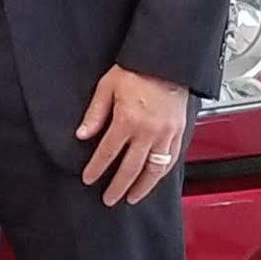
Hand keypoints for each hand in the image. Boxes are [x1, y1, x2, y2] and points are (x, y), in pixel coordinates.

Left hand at [77, 66, 188, 205]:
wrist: (165, 60)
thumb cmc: (136, 69)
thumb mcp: (106, 87)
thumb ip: (94, 114)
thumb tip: (82, 135)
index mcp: (127, 120)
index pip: (108, 153)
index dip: (96, 169)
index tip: (88, 179)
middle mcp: (148, 131)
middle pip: (131, 168)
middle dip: (118, 187)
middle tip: (109, 199)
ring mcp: (166, 133)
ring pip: (154, 169)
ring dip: (142, 186)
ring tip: (132, 197)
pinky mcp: (178, 132)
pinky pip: (171, 159)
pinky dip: (162, 172)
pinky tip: (154, 179)